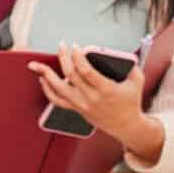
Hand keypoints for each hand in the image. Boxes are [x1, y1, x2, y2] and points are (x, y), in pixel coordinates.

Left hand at [29, 43, 147, 137]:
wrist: (126, 125)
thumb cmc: (131, 101)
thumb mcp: (136, 81)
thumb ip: (130, 65)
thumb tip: (116, 51)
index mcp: (106, 89)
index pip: (86, 71)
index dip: (78, 57)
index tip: (75, 46)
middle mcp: (91, 97)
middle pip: (70, 75)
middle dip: (63, 58)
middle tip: (61, 46)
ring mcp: (81, 104)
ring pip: (58, 88)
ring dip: (46, 74)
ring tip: (37, 64)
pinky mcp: (76, 109)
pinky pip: (57, 100)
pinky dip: (47, 89)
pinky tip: (42, 79)